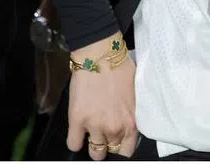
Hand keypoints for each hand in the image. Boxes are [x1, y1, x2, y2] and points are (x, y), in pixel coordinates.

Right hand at [66, 33, 137, 159]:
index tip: (119, 142)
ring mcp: (95, 126)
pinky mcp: (77, 121)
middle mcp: (114, 128)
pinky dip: (76, 141)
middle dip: (109, 145)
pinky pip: (73, 144)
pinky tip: (79, 132)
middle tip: (105, 135)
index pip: (128, 149)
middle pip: (111, 150)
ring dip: (93, 145)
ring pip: (94, 152)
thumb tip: (129, 121)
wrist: (101, 57)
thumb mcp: (136, 94)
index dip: (122, 147)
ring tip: (92, 134)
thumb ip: (132, 112)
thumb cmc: (122, 70)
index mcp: (132, 121)